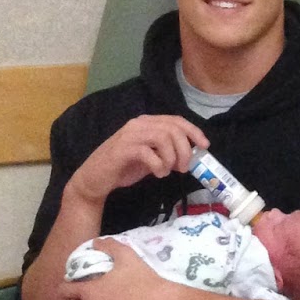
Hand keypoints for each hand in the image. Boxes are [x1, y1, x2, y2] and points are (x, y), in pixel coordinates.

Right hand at [66, 115, 207, 207]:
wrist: (94, 179)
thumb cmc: (123, 168)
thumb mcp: (151, 158)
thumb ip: (167, 153)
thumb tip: (191, 156)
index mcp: (147, 123)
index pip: (176, 120)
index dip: (194, 131)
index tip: (205, 146)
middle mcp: (139, 124)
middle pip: (173, 128)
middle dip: (185, 149)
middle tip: (184, 168)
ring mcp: (130, 135)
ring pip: (163, 137)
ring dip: (172, 157)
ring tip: (168, 171)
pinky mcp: (123, 149)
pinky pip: (149, 152)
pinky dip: (158, 165)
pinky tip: (157, 173)